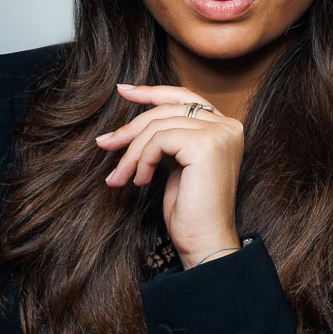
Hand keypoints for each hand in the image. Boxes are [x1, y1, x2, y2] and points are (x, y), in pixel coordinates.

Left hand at [95, 83, 244, 266]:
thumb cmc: (190, 211)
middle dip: (131, 128)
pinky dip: (143, 160)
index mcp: (225, 128)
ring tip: (121, 176)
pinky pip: (159, 140)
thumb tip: (135, 116)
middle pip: (167, 110)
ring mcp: (219, 134)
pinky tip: (142, 181)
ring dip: (133, 152)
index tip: (123, 91)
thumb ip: (169, 137)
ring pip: (158, 126)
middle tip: (104, 143)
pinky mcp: (205, 144)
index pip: (184, 97)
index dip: (152, 92)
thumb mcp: (177, 164)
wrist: (204, 242)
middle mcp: (228, 126)